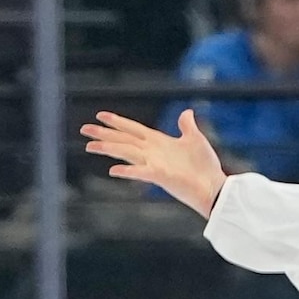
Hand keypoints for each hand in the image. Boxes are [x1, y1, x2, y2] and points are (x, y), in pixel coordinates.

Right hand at [82, 109, 225, 218]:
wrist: (215, 187)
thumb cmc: (206, 166)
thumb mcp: (196, 140)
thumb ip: (187, 126)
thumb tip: (186, 112)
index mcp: (159, 141)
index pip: (133, 129)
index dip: (118, 122)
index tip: (101, 115)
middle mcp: (152, 152)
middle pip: (124, 140)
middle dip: (104, 134)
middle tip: (84, 129)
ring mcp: (154, 163)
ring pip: (126, 153)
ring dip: (108, 148)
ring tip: (89, 146)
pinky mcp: (160, 176)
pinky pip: (141, 172)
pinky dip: (128, 171)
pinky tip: (113, 170)